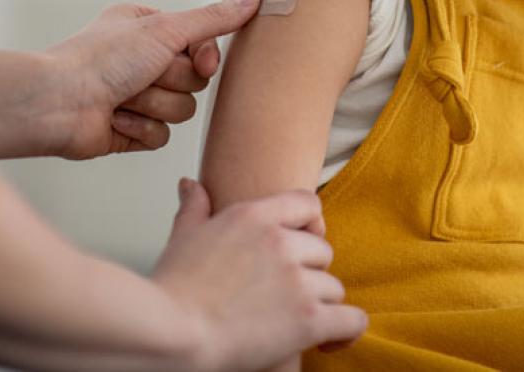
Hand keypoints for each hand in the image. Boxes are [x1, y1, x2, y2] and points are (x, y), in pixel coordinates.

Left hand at [42, 0, 260, 159]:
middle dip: (171, 81)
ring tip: (123, 98)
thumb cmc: (103, 58)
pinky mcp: (131, 129)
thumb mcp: (165, 29)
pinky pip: (162, 137)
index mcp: (150, 27)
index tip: (198, 60)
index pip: (203, 42)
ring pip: (182, 110)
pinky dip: (140, 129)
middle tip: (142, 75)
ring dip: (154, 105)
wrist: (59, 103)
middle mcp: (144, 58)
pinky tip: (116, 119)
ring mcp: (138, 95)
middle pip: (196, 79)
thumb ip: (214, 19)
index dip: (204, 56)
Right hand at [153, 179, 366, 371]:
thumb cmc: (172, 291)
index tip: (303, 244)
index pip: (307, 204)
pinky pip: (351, 320)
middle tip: (287, 293)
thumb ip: (195, 207)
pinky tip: (330, 338)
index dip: (310, 225)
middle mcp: (281, 242)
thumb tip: (190, 185)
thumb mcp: (183, 237)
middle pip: (323, 251)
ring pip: (333, 288)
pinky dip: (344, 331)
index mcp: (254, 216)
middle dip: (309, 273)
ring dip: (319, 305)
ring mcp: (297, 280)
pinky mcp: (308, 319)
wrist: (172, 332)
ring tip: (295, 320)